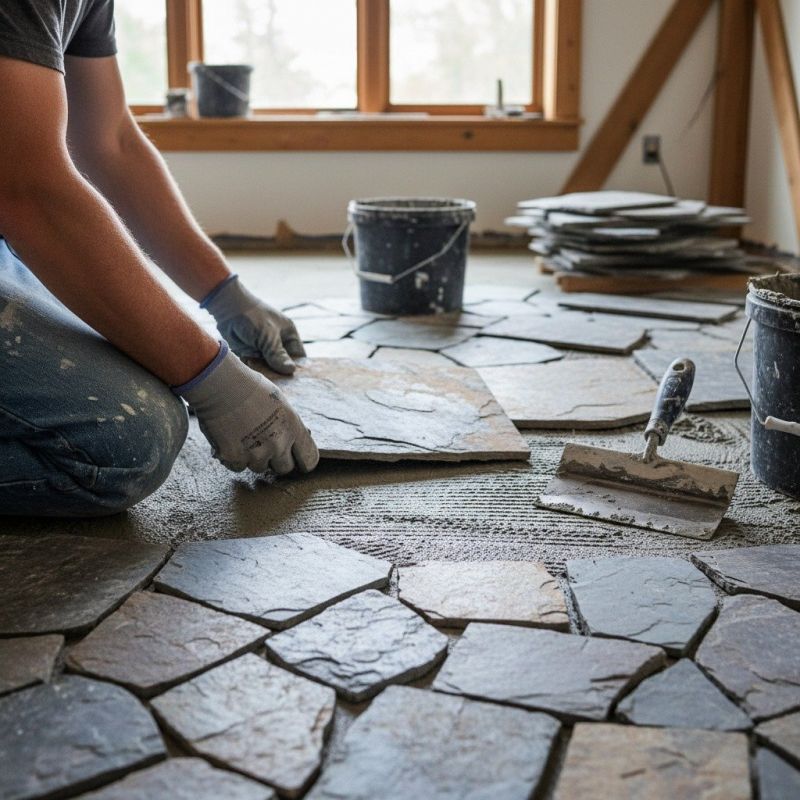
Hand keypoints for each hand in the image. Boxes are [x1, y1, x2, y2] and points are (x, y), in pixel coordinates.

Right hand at [181, 347, 318, 474]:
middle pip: (284, 468)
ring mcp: (256, 453)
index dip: (303, 461)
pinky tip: (230, 440)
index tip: (296, 459)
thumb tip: (294, 440)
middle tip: (265, 446)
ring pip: (259, 467)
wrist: (221, 384)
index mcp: (293, 428)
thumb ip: (289, 426)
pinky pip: (238, 467)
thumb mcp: (281, 404)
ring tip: (244, 435)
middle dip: (276, 460)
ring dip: (253, 457)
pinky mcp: (234, 457)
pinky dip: (233, 458)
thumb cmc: (250, 387)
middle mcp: (278, 444)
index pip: (309, 459)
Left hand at [203, 275, 304, 374]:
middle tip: (282, 387)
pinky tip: (257, 379)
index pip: (298, 356)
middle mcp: (278, 344)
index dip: (299, 369)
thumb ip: (278, 354)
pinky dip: (256, 373)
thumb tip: (291, 370)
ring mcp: (264, 350)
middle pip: (284, 365)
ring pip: (270, 368)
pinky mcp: (250, 354)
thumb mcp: (268, 335)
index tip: (297, 382)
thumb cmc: (253, 316)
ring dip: (268, 375)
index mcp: (288, 335)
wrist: (227, 309)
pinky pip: (257, 368)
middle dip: (282, 375)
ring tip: (268, 384)